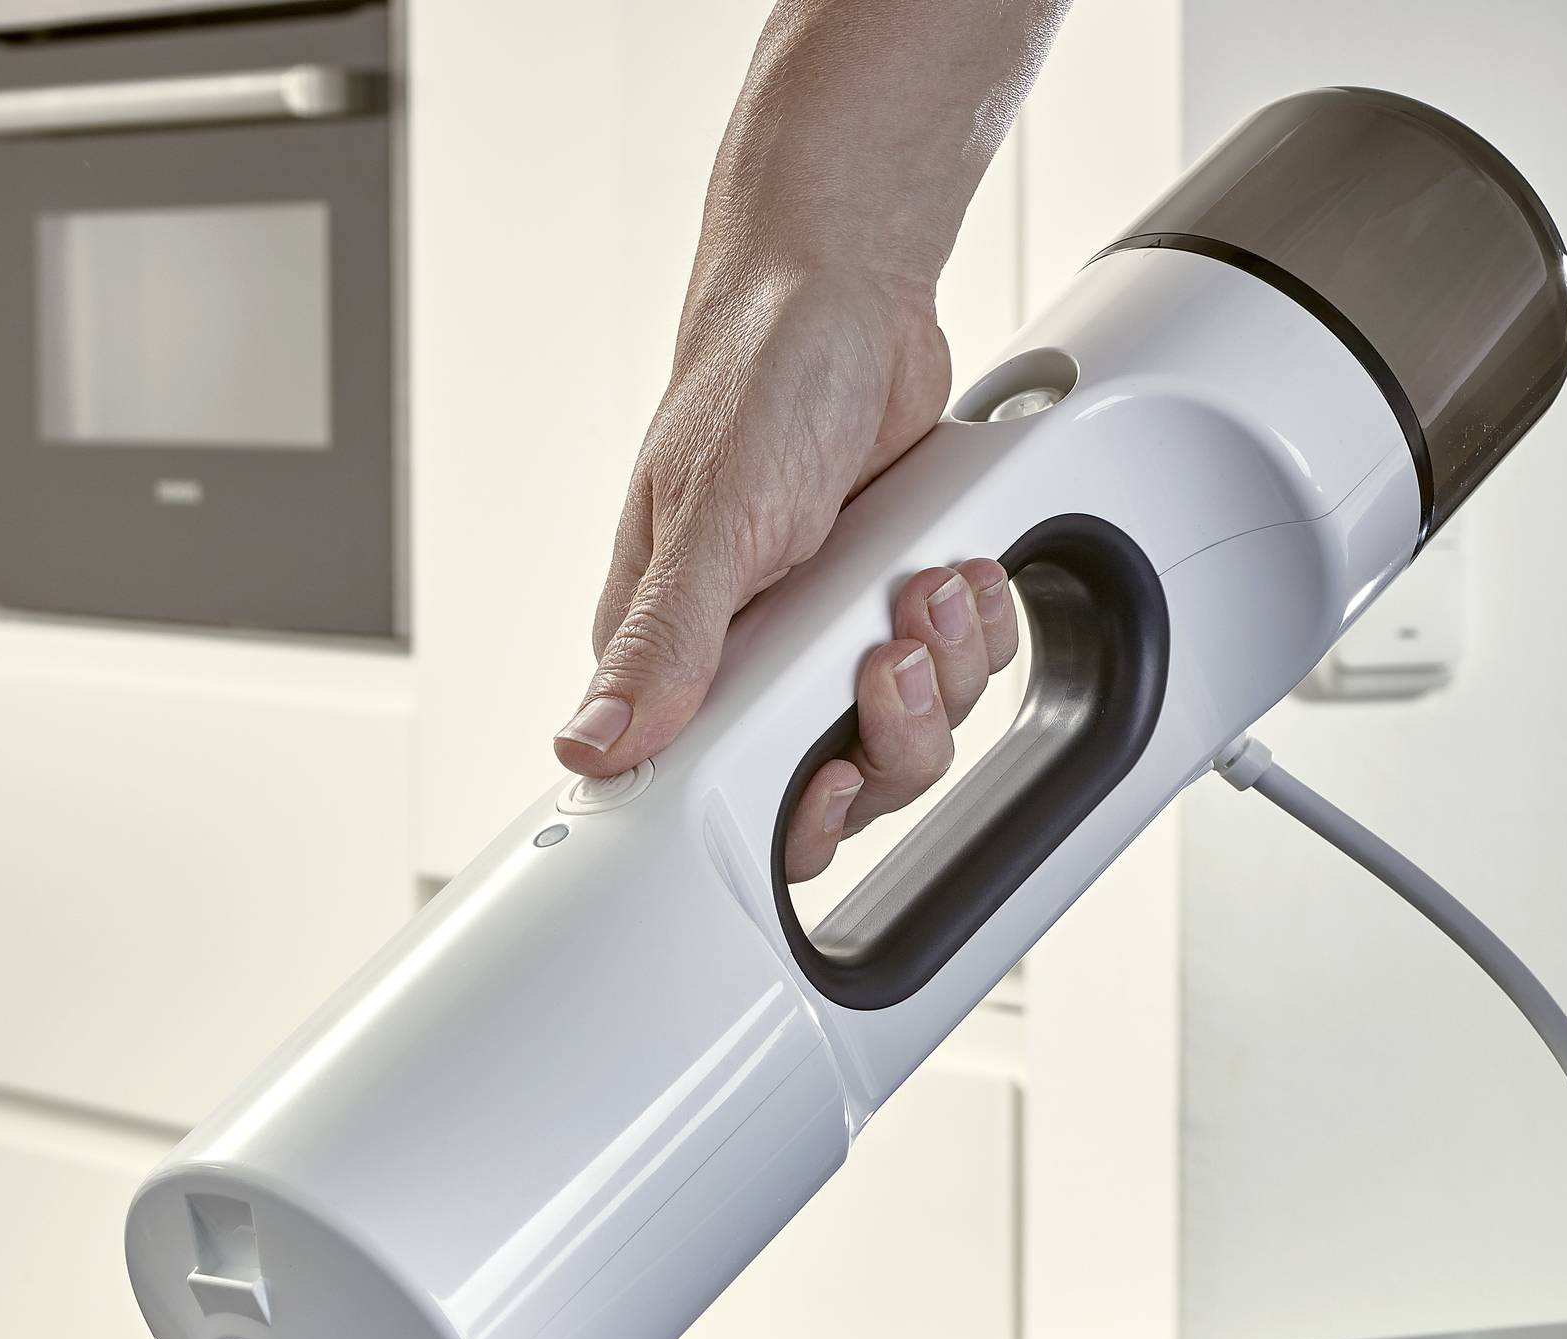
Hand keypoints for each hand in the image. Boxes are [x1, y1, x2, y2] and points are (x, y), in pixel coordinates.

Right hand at [553, 264, 1020, 880]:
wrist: (848, 293)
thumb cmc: (755, 378)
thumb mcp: (709, 517)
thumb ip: (662, 643)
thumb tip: (593, 744)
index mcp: (672, 654)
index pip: (712, 796)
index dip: (787, 816)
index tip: (829, 777)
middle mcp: (747, 658)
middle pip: (837, 784)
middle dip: (888, 729)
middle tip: (887, 656)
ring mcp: (826, 637)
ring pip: (907, 734)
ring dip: (941, 669)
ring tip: (927, 586)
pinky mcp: (890, 606)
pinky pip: (956, 670)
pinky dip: (973, 628)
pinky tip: (954, 570)